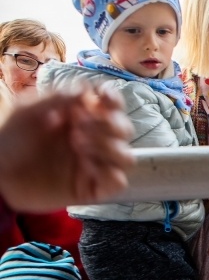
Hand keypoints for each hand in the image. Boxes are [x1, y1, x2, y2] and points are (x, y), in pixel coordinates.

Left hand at [0, 88, 133, 211]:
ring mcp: (94, 165)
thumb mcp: (28, 110)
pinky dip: (108, 173)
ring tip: (78, 145)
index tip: (102, 98)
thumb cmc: (10, 140)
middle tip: (78, 125)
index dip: (114, 99)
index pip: (113, 105)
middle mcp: (93, 140)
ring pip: (127, 156)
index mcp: (81, 118)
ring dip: (108, 147)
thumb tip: (90, 91)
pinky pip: (118, 182)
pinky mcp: (93, 188)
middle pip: (126, 129)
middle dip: (108, 124)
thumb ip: (60, 97)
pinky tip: (86, 168)